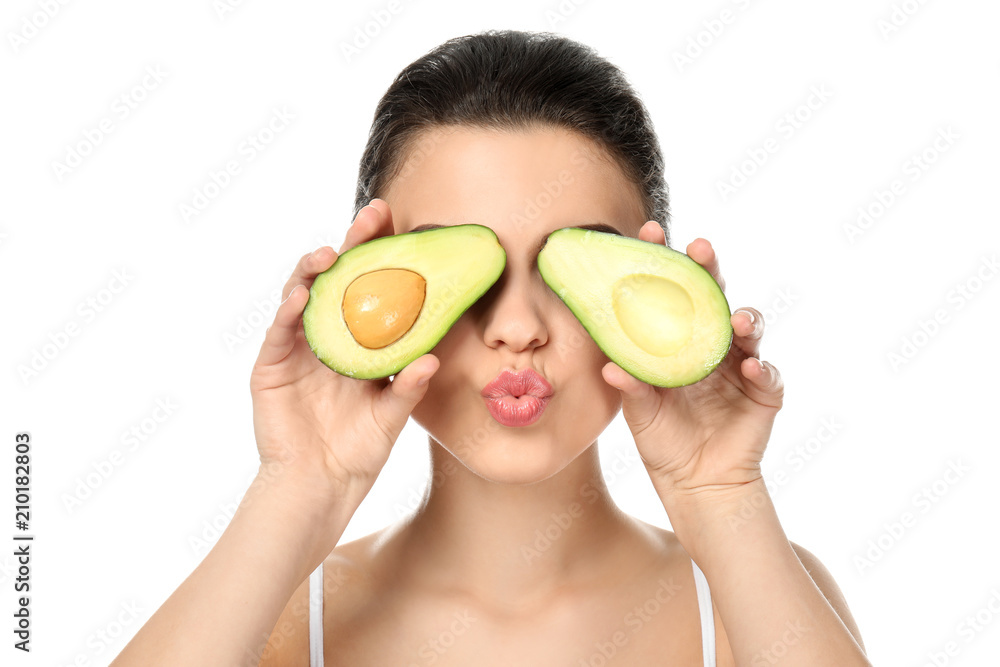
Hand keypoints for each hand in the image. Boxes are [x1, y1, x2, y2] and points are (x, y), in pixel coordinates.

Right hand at [249, 199, 438, 503]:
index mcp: (357, 342)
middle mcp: (326, 337)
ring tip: (329, 255)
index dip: (382, 256)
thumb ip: (408, 387)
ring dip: (313, 271)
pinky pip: (278, 333)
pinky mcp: (271, 367)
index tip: (401, 225)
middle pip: (337, 280)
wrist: (320, 488)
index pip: (370, 288)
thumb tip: (433, 358)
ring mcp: (296, 349)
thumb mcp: (391, 416)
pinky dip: (287, 312)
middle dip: (352, 244)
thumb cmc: (357, 452)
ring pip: (301, 296)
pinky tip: (300, 296)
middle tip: (373, 215)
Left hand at [602, 222, 782, 497]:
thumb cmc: (664, 439)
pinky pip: (768, 373)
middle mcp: (711, 343)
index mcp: (678, 340)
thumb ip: (630, 388)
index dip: (663, 261)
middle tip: (701, 248)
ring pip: (749, 327)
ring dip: (745, 317)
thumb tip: (610, 367)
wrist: (696, 483)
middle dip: (709, 269)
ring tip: (736, 318)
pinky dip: (762, 367)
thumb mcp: (640, 412)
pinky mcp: (765, 390)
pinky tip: (751, 365)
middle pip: (713, 296)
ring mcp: (740, 363)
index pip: (671, 291)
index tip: (649, 232)